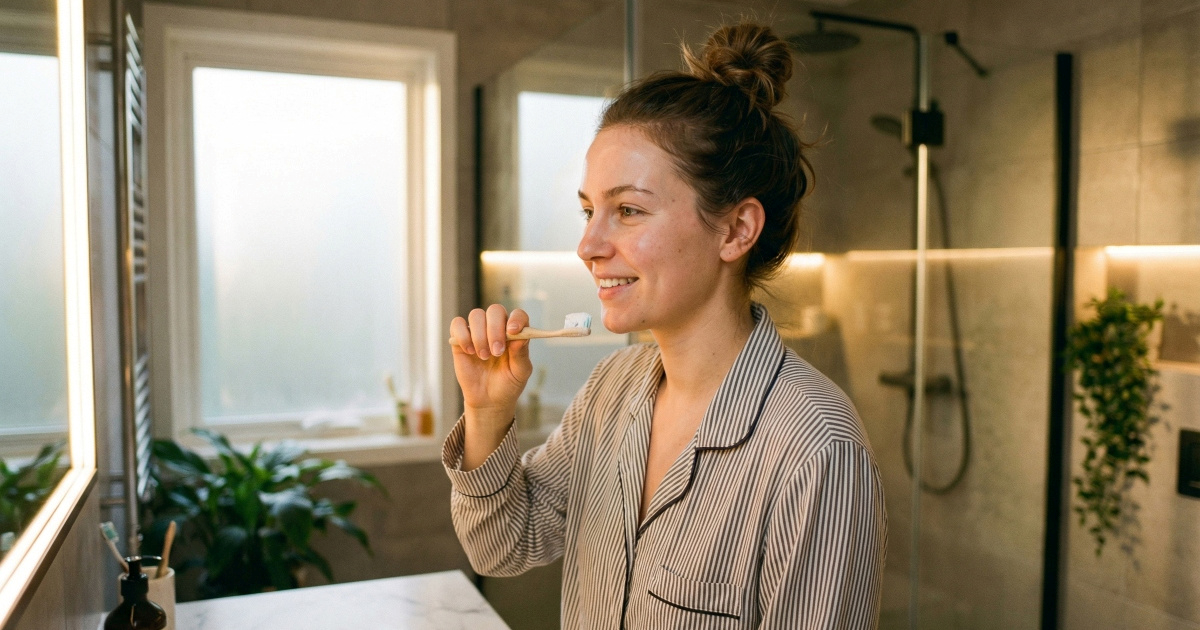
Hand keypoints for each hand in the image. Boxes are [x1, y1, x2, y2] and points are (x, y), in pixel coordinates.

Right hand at [449, 304, 533, 428]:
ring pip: (476, 315)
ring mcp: (478, 332)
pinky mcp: (460, 339)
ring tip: (484, 356)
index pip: (518, 315)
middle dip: (495, 329)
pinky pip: (457, 324)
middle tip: (496, 352)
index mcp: (515, 333)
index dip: (516, 319)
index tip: (513, 331)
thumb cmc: (508, 384)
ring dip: (480, 335)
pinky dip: (462, 335)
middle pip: (495, 311)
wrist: (489, 400)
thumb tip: (520, 337)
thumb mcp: (520, 372)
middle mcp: (497, 328)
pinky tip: (469, 351)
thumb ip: (521, 354)